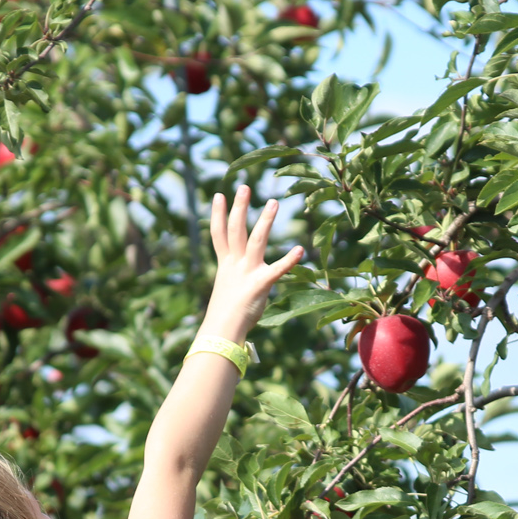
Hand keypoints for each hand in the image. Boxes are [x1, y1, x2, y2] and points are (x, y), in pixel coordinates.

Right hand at [202, 185, 303, 342]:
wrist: (222, 331)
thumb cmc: (225, 319)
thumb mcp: (228, 294)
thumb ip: (235, 283)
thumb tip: (238, 288)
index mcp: (225, 266)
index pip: (219, 234)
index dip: (218, 214)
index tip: (219, 195)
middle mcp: (234, 265)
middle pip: (235, 230)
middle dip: (239, 207)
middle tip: (244, 186)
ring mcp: (246, 273)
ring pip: (256, 240)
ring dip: (265, 221)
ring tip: (273, 202)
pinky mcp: (260, 284)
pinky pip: (277, 270)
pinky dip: (289, 260)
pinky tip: (300, 250)